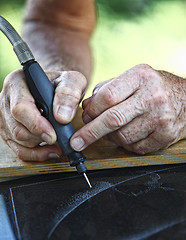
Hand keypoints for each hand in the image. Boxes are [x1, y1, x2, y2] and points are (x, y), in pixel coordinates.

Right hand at [0, 69, 86, 159]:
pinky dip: (35, 154)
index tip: (53, 135)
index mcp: (18, 82)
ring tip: (58, 143)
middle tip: (58, 139)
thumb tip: (62, 117)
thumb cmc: (62, 83)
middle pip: (17, 128)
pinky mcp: (9, 130)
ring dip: (39, 146)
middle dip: (40, 137)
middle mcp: (7, 99)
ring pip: (17, 140)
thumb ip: (69, 93)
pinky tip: (50, 151)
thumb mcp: (72, 81)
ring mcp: (6, 116)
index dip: (36, 124)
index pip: (21, 108)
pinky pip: (18, 149)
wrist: (56, 87)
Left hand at [70, 64, 185, 153]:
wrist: (184, 98)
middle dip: (90, 133)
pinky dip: (125, 144)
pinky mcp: (166, 135)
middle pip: (113, 119)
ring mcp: (161, 117)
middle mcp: (153, 96)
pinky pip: (135, 147)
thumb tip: (86, 107)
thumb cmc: (151, 88)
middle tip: (76, 142)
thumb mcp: (130, 79)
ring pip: (122, 136)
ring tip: (111, 129)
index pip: (107, 96)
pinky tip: (126, 134)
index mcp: (140, 77)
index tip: (83, 117)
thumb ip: (106, 90)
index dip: (91, 109)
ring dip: (109, 137)